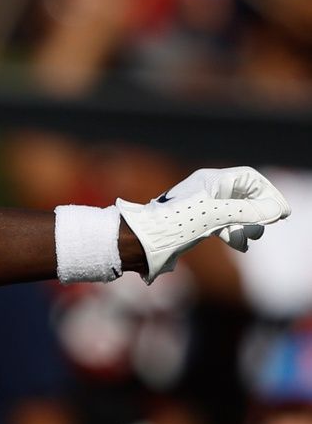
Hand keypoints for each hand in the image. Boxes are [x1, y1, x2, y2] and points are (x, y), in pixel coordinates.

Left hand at [116, 166, 289, 281]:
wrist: (142, 241)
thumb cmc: (175, 224)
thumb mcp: (216, 216)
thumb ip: (248, 211)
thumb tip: (276, 210)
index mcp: (211, 180)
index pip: (249, 179)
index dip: (268, 193)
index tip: (280, 212)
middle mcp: (206, 190)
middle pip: (244, 195)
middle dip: (258, 212)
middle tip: (263, 228)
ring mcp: (201, 206)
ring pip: (234, 211)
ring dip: (247, 224)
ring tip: (249, 239)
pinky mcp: (195, 222)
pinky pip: (223, 224)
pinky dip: (234, 232)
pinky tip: (239, 245)